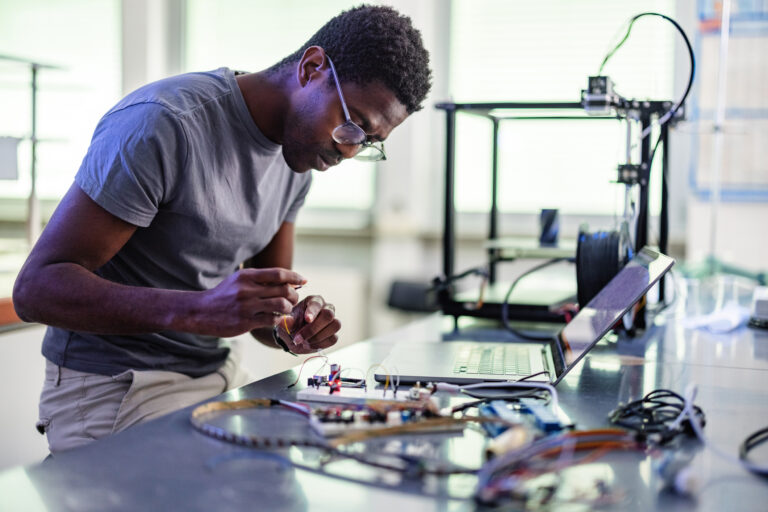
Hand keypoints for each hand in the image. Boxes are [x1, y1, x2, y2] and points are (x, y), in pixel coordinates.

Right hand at [191, 268, 305, 336]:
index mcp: (247, 276)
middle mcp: (247, 289)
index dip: (294, 276)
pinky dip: (278, 319)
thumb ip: (260, 279)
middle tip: (294, 299)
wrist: (201, 312)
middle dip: (294, 295)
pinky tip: (276, 318)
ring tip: (286, 309)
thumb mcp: (239, 280)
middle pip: (284, 290)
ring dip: (288, 308)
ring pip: (281, 305)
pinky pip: (271, 320)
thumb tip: (287, 279)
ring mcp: (247, 306)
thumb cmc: (224, 295)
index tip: (303, 280)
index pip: (278, 273)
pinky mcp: (245, 322)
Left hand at [275, 295, 340, 353]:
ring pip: (335, 325)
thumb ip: (287, 321)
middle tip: (299, 338)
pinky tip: (309, 345)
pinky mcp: (334, 334)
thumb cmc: (292, 324)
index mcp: (314, 301)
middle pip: (329, 315)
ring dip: (318, 337)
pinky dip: (320, 344)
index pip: (317, 304)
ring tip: (304, 342)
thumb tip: (286, 321)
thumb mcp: (286, 322)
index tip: (307, 319)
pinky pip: (333, 339)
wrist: (294, 338)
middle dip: (314, 328)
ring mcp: (332, 321)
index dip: (313, 312)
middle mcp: (327, 308)